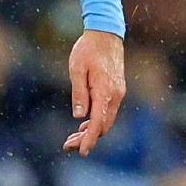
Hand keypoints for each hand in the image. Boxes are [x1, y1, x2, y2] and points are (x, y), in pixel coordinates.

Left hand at [63, 30, 124, 156]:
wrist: (106, 33)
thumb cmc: (88, 49)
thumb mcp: (77, 69)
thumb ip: (79, 93)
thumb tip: (79, 117)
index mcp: (105, 91)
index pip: (98, 123)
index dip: (89, 139)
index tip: (81, 152)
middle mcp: (115, 95)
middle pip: (103, 126)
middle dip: (87, 139)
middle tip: (67, 146)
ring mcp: (118, 93)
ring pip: (106, 120)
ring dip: (91, 132)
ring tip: (71, 139)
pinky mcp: (116, 90)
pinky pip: (107, 112)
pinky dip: (96, 121)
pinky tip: (83, 125)